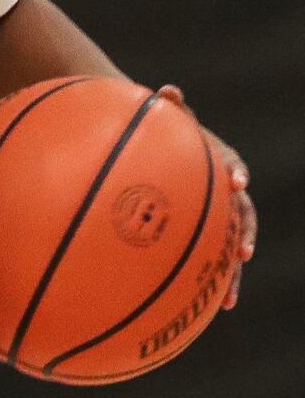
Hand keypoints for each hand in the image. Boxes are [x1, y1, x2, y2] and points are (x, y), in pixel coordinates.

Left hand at [155, 85, 254, 309]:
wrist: (153, 144)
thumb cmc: (158, 130)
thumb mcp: (163, 117)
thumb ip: (168, 108)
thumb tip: (169, 90)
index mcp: (217, 160)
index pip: (232, 163)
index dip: (236, 172)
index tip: (237, 182)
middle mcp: (223, 191)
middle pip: (242, 214)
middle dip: (244, 233)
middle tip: (242, 251)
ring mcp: (216, 215)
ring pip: (230, 244)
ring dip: (231, 270)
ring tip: (229, 295)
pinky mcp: (202, 234)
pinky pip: (208, 260)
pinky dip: (210, 282)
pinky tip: (210, 307)